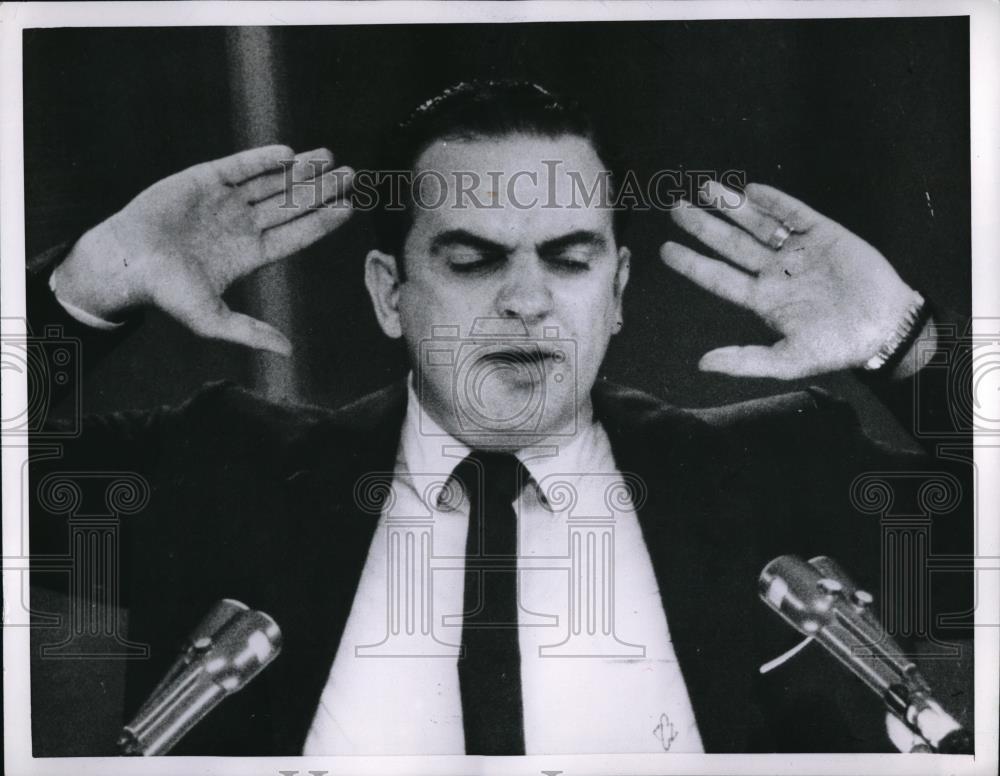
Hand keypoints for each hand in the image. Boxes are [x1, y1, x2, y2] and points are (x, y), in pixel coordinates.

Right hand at [53, 145, 353, 354]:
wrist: (123, 262)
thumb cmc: (165, 293)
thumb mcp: (211, 319)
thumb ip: (250, 332)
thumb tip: (288, 352)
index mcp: (250, 253)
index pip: (297, 235)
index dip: (323, 221)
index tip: (349, 208)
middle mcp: (242, 224)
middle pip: (292, 204)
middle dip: (321, 190)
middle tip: (352, 176)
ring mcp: (224, 200)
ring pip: (272, 182)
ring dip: (301, 171)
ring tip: (331, 159)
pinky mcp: (203, 179)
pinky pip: (241, 166)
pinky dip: (263, 159)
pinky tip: (291, 154)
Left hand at [660, 182, 918, 378]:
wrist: (887, 329)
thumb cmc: (838, 348)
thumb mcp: (788, 361)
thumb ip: (745, 360)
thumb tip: (702, 364)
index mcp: (763, 300)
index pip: (718, 278)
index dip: (692, 264)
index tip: (665, 250)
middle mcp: (775, 272)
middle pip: (731, 245)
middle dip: (704, 226)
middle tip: (675, 209)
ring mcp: (798, 251)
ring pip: (758, 225)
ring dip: (733, 208)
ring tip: (706, 190)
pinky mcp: (825, 234)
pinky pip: (795, 213)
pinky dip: (776, 201)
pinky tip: (753, 191)